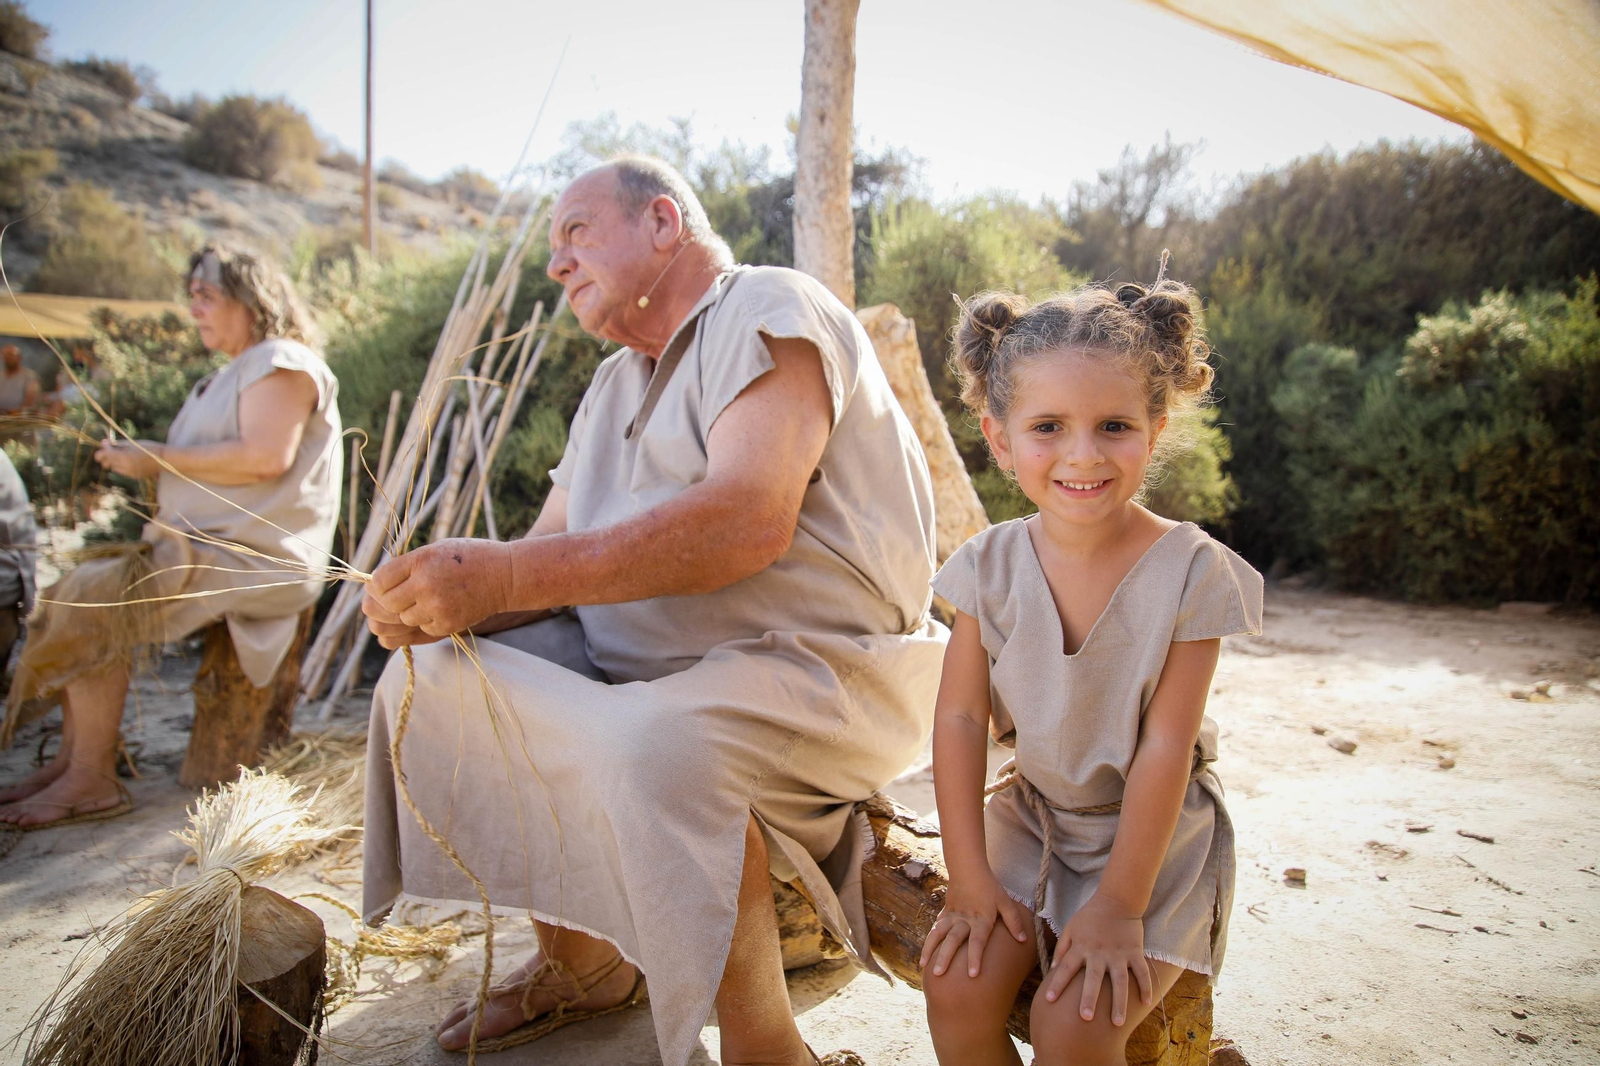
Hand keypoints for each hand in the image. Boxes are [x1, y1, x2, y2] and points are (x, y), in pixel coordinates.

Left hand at [94, 438, 162, 478]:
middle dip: (106, 455)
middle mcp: (125, 467)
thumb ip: (117, 444)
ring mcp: (129, 473)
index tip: (105, 443)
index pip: (105, 454)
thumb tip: (104, 443)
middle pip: (107, 462)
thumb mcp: (132, 443)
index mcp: (124, 457)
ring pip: (114, 468)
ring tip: (123, 454)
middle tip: (110, 448)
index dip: (102, 448)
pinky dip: (121, 466)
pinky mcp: (134, 476)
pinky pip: (122, 471)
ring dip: (114, 461)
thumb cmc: (149, 447)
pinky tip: (130, 460)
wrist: (165, 459)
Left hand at [363, 538, 513, 644]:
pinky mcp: (448, 625)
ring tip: (417, 604)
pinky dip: (422, 624)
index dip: (375, 587)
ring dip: (404, 615)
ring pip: (401, 621)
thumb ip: (406, 567)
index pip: (378, 582)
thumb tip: (372, 590)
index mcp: (421, 561)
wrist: (505, 575)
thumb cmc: (467, 559)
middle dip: (383, 605)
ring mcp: (438, 607)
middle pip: (385, 605)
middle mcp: (426, 585)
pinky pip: (420, 630)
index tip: (380, 587)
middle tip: (390, 601)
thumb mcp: (434, 550)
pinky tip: (435, 611)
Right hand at [919, 872, 1030, 978]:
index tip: (972, 974)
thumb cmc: (989, 885)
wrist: (968, 867)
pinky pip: (936, 927)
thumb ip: (1014, 921)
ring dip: (930, 949)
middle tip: (939, 974)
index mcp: (981, 919)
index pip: (978, 941)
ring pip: (938, 934)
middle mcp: (964, 920)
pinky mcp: (945, 912)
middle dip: (945, 957)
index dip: (975, 958)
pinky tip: (925, 952)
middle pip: (952, 940)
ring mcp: (952, 916)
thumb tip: (1023, 940)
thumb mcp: (1005, 901)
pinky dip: (929, 940)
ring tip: (923, 965)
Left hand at [1041, 892, 1151, 1025]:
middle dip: (1089, 998)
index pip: (1066, 967)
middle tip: (1085, 1018)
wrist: (1117, 900)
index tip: (1049, 1000)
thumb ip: (1062, 948)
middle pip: (1093, 978)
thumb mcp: (1071, 928)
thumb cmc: (1090, 916)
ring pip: (1120, 981)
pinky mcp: (1135, 952)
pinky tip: (1146, 1003)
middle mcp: (1099, 952)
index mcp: (1081, 946)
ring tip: (1117, 1022)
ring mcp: (1119, 953)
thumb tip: (1054, 969)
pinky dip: (1145, 986)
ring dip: (1119, 1002)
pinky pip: (1142, 971)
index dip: (1057, 983)